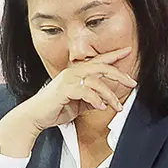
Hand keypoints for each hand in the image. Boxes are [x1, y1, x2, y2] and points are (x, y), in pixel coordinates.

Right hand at [0, 47, 136, 156]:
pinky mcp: (64, 89)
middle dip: (119, 74)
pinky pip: (86, 92)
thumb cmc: (54, 109)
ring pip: (96, 82)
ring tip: (117, 106)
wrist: (35, 116)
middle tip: (132, 82)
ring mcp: (68, 80)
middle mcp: (73, 72)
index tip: (128, 51)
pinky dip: (96, 100)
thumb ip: (91, 99)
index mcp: (77, 73)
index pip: (98, 61)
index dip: (114, 55)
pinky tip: (100, 107)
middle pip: (101, 68)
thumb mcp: (78, 104)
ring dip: (110, 95)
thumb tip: (104, 101)